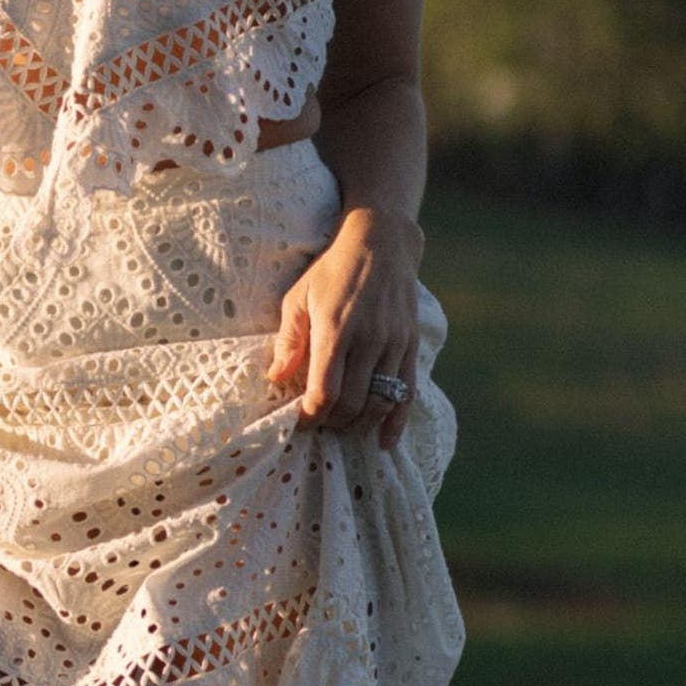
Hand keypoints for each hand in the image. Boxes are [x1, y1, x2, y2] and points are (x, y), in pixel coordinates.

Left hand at [264, 205, 423, 450]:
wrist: (382, 243)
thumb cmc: (332, 270)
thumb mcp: (299, 297)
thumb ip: (289, 340)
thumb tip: (274, 378)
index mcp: (335, 329)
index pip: (324, 390)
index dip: (310, 416)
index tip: (299, 422)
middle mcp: (368, 340)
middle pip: (352, 403)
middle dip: (333, 423)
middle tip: (319, 423)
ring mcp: (393, 344)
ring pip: (379, 403)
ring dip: (359, 425)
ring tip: (342, 427)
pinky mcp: (410, 346)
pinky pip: (407, 393)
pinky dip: (396, 422)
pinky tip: (385, 442)